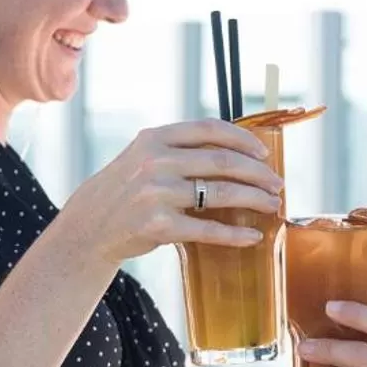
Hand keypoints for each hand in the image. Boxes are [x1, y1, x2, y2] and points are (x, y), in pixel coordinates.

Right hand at [57, 119, 282, 267]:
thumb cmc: (126, 190)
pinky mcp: (159, 226)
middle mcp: (156, 161)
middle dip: (258, 173)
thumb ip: (179, 149)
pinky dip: (235, 234)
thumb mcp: (143, 156)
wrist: (89, 225)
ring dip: (254, 200)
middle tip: (277, 184)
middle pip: (223, 162)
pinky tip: (252, 237)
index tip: (264, 153)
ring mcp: (157, 193)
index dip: (243, 139)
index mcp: (155, 138)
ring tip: (271, 206)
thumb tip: (235, 151)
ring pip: (221, 194)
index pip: (209, 129)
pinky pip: (208, 230)